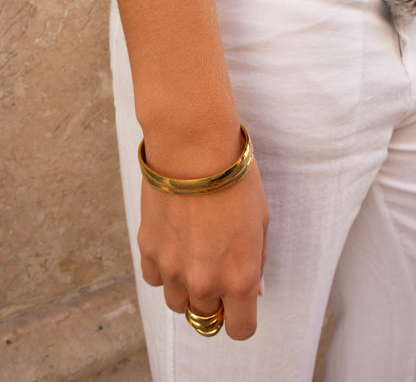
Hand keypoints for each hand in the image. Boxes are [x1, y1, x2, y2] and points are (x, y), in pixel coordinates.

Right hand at [138, 159, 268, 339]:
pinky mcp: (148, 250)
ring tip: (193, 255)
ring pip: (177, 302)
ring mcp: (172, 268)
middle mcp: (204, 281)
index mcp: (239, 278)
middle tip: (216, 268)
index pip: (240, 329)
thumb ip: (255, 262)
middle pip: (206, 317)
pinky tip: (173, 244)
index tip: (239, 303)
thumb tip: (253, 289)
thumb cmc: (234, 180)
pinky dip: (163, 270)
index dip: (240, 318)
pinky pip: (154, 278)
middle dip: (214, 299)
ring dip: (186, 288)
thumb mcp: (260, 221)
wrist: (194, 150)